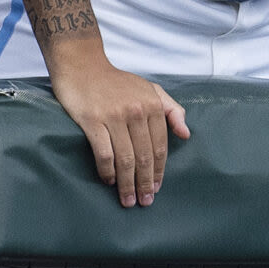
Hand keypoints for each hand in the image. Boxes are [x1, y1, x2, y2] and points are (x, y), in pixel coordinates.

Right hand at [45, 49, 190, 207]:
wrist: (83, 65)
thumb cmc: (116, 82)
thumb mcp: (150, 89)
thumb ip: (171, 109)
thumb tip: (186, 134)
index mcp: (152, 105)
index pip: (160, 146)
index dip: (159, 171)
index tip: (156, 188)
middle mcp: (136, 111)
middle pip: (144, 157)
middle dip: (145, 183)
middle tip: (144, 201)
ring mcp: (114, 116)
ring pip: (125, 159)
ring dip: (127, 184)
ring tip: (127, 200)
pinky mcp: (93, 120)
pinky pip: (103, 153)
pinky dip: (108, 171)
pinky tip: (109, 180)